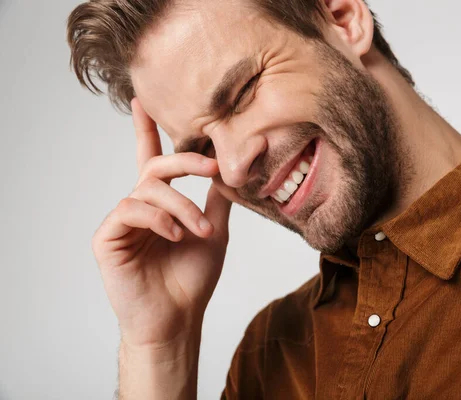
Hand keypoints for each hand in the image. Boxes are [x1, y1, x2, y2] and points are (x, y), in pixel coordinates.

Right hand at [92, 98, 231, 350]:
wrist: (178, 317)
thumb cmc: (192, 276)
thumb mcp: (214, 230)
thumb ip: (219, 197)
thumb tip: (238, 161)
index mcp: (161, 202)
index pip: (152, 158)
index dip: (146, 129)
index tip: (142, 100)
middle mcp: (140, 205)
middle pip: (157, 165)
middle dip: (186, 161)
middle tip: (213, 168)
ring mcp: (122, 220)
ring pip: (149, 189)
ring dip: (181, 207)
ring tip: (199, 232)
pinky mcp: (107, 236)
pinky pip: (131, 209)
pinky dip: (158, 219)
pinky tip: (175, 236)